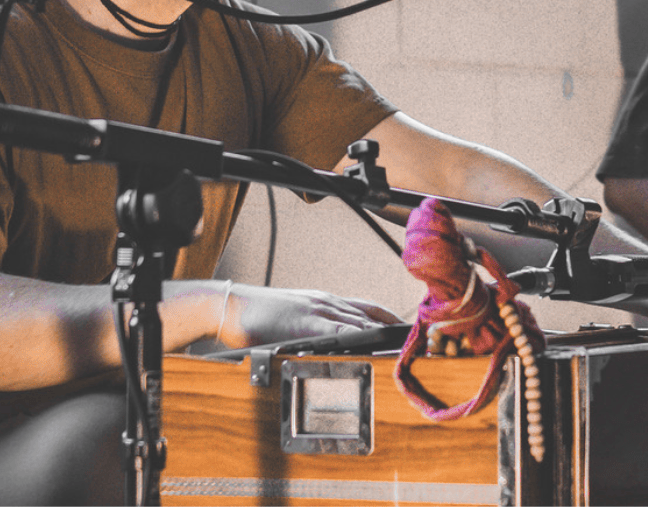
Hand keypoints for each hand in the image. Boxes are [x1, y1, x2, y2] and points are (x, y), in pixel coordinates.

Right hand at [216, 283, 401, 348]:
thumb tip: (330, 344)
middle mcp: (327, 302)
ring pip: (361, 318)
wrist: (230, 307)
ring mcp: (319, 309)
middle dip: (395, 324)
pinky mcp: (307, 321)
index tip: (407, 327)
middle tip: (417, 336)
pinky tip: (374, 339)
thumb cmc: (256, 316)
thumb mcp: (292, 320)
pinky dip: (360, 333)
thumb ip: (313, 329)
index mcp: (324, 302)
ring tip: (406, 340)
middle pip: (371, 312)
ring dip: (385, 329)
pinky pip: (339, 328)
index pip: (366, 308)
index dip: (389, 317)